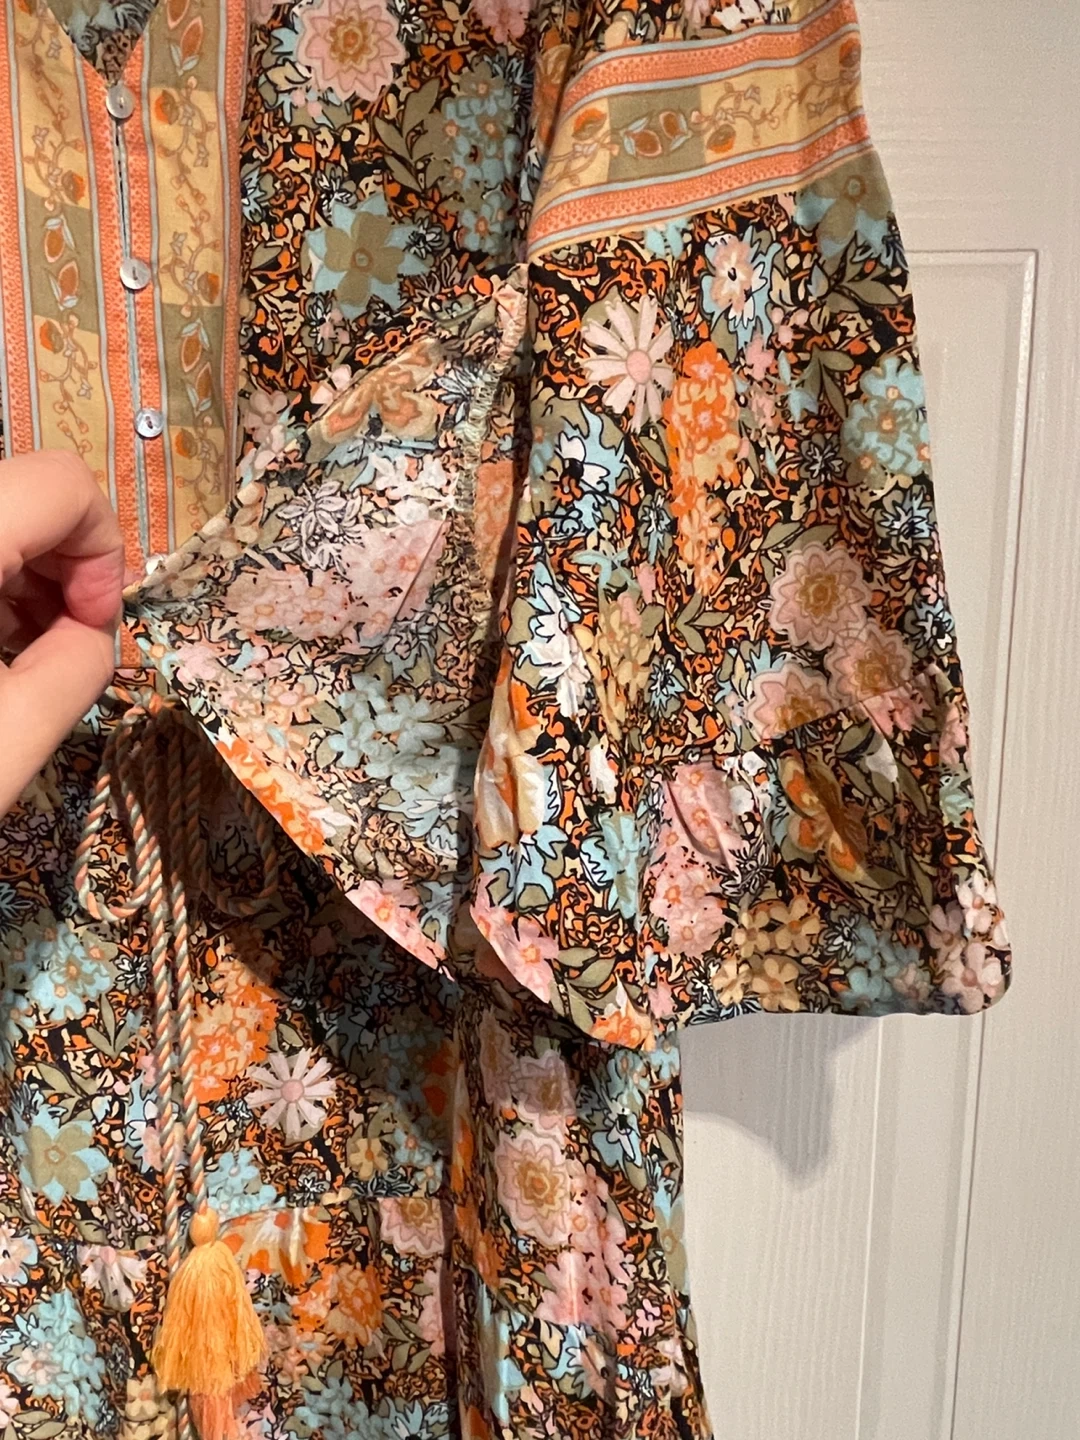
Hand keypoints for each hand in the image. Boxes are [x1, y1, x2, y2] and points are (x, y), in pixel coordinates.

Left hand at [0, 450, 123, 814]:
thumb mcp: (7, 741)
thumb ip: (78, 670)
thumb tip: (92, 634)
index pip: (62, 485)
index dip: (101, 553)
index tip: (88, 625)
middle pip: (25, 494)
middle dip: (60, 571)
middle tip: (53, 652)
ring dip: (18, 581)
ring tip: (9, 662)